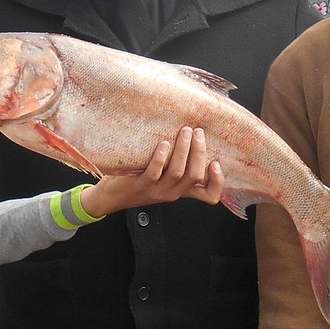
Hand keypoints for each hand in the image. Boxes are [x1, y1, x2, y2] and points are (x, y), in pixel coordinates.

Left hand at [79, 127, 227, 218]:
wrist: (111, 197)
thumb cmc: (139, 181)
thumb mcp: (163, 178)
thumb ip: (177, 164)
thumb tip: (192, 135)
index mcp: (181, 191)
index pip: (209, 196)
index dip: (218, 182)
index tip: (216, 163)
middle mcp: (172, 193)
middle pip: (195, 176)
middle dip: (199, 152)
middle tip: (198, 132)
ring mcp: (157, 190)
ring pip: (178, 172)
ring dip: (183, 150)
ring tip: (185, 131)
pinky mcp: (141, 185)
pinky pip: (154, 172)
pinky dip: (161, 157)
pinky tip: (163, 144)